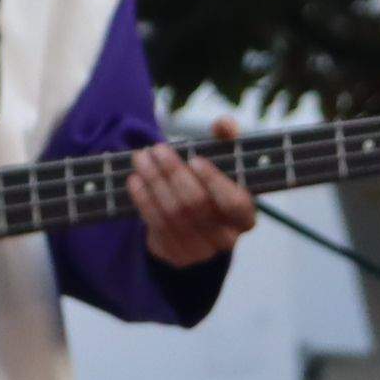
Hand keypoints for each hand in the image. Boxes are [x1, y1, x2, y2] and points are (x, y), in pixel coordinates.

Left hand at [133, 122, 257, 267]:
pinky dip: (143, 200)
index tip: (194, 159)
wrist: (193, 221)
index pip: (234, 203)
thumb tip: (224, 124)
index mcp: (244, 216)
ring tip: (140, 158)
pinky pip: (156, 226)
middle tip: (156, 149)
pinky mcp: (177, 256)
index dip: (214, 181)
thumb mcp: (223, 160)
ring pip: (173, 214)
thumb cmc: (210, 183)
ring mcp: (201, 251)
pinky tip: (135, 180)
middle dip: (173, 173)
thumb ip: (227, 139)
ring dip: (153, 182)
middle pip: (196, 204)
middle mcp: (227, 238)